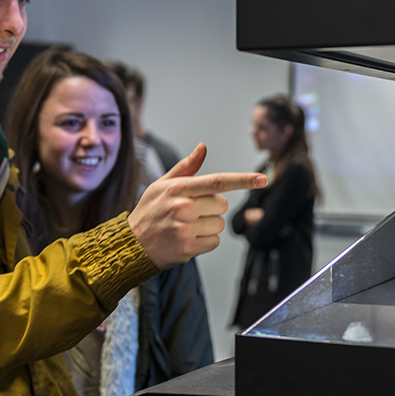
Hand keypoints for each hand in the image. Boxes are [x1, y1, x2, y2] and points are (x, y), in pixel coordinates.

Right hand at [129, 143, 267, 268]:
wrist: (131, 244)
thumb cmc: (149, 212)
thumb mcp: (162, 185)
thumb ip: (186, 168)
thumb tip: (202, 147)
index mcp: (178, 188)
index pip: (217, 181)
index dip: (243, 180)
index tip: (263, 179)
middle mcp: (182, 207)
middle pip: (221, 205)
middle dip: (212, 208)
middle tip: (191, 212)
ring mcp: (185, 229)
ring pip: (219, 224)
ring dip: (208, 226)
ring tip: (187, 226)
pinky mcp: (187, 248)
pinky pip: (214, 242)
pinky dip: (205, 242)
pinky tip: (187, 239)